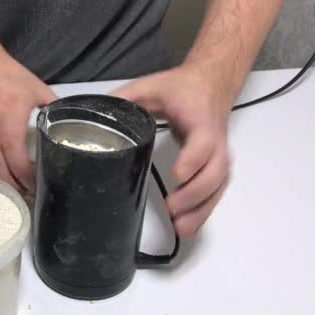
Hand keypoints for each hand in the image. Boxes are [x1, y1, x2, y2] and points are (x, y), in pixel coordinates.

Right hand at [0, 56, 55, 190]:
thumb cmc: (8, 74)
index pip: (15, 154)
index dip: (25, 173)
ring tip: (10, 194)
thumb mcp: (37, 88)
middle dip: (12, 184)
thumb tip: (66, 121)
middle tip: (26, 195)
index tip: (36, 183)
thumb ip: (52, 106)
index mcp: (11, 117)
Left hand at [112, 64, 234, 238]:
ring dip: (201, 210)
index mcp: (200, 120)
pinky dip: (203, 212)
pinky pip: (215, 193)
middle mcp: (216, 142)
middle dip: (195, 194)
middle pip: (215, 172)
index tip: (177, 175)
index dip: (193, 160)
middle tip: (172, 208)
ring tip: (180, 228)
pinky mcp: (215, 168)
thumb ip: (125, 98)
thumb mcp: (151, 86)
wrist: (210, 85)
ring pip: (218, 187)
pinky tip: (187, 227)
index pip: (203, 142)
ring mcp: (218, 157)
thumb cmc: (181, 88)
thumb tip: (96, 114)